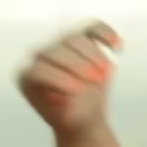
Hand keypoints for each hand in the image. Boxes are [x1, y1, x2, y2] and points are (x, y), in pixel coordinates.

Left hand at [17, 20, 122, 139]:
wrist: (81, 111)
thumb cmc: (72, 117)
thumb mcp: (71, 119)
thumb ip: (69, 109)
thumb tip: (70, 98)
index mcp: (28, 77)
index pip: (38, 71)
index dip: (58, 78)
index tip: (78, 90)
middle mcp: (40, 57)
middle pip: (55, 51)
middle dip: (77, 64)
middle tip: (98, 79)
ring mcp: (60, 43)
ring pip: (74, 38)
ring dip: (93, 53)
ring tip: (106, 73)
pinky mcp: (81, 36)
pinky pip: (93, 27)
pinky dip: (106, 33)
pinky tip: (118, 47)